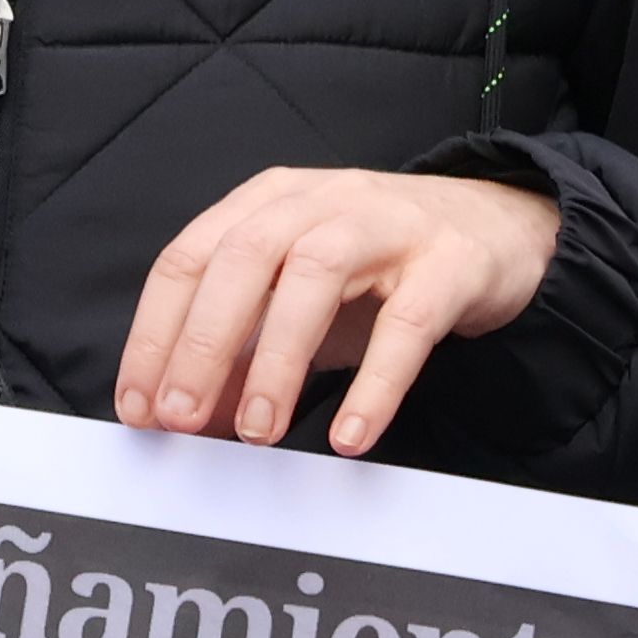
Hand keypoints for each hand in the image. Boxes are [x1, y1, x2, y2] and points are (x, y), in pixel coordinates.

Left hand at [117, 166, 560, 457]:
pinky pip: (408, 323)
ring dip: (277, 358)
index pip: (189, 258)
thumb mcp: (298, 303)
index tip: (140, 406)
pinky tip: (351, 435)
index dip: (155, 335)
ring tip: (259, 430)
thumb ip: (240, 351)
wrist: (498, 227)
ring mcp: (389, 225)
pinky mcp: (450, 262)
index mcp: (268, 203)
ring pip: (316, 276)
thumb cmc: (382, 268)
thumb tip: (187, 415)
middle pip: (243, 259)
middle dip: (201, 344)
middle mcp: (321, 202)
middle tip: (182, 420)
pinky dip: (376, 383)